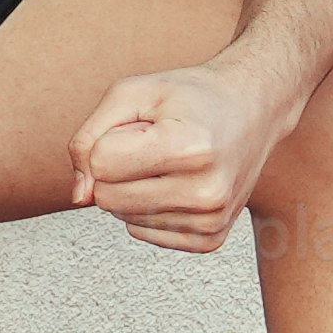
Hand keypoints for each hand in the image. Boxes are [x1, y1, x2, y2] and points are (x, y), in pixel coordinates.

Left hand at [66, 56, 297, 255]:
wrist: (253, 109)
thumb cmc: (190, 97)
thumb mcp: (132, 93)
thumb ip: (89, 138)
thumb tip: (79, 196)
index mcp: (191, 149)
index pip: (100, 165)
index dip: (109, 140)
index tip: (143, 125)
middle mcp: (206, 192)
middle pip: (107, 198)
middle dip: (117, 168)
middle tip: (156, 143)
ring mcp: (212, 220)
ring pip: (123, 217)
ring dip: (135, 187)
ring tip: (171, 160)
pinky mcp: (211, 239)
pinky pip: (143, 232)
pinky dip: (149, 207)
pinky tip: (178, 182)